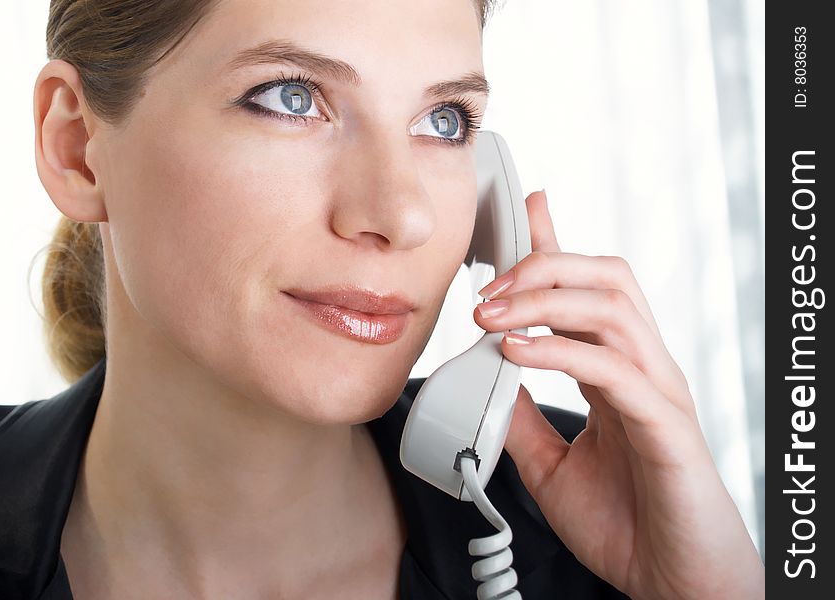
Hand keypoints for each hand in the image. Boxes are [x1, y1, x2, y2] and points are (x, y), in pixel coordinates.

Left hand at [472, 190, 763, 599]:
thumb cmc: (622, 524)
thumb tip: (485, 380)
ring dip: (542, 301)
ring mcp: (658, 392)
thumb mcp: (550, 466)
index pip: (588, 288)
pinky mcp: (664, 426)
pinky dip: (559, 351)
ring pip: (611, 307)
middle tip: (485, 289)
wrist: (669, 583)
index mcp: (617, 371)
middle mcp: (643, 369)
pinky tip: (515, 354)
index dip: (559, 242)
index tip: (526, 207)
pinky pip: (613, 368)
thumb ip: (523, 419)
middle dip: (542, 265)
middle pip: (606, 277)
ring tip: (490, 317)